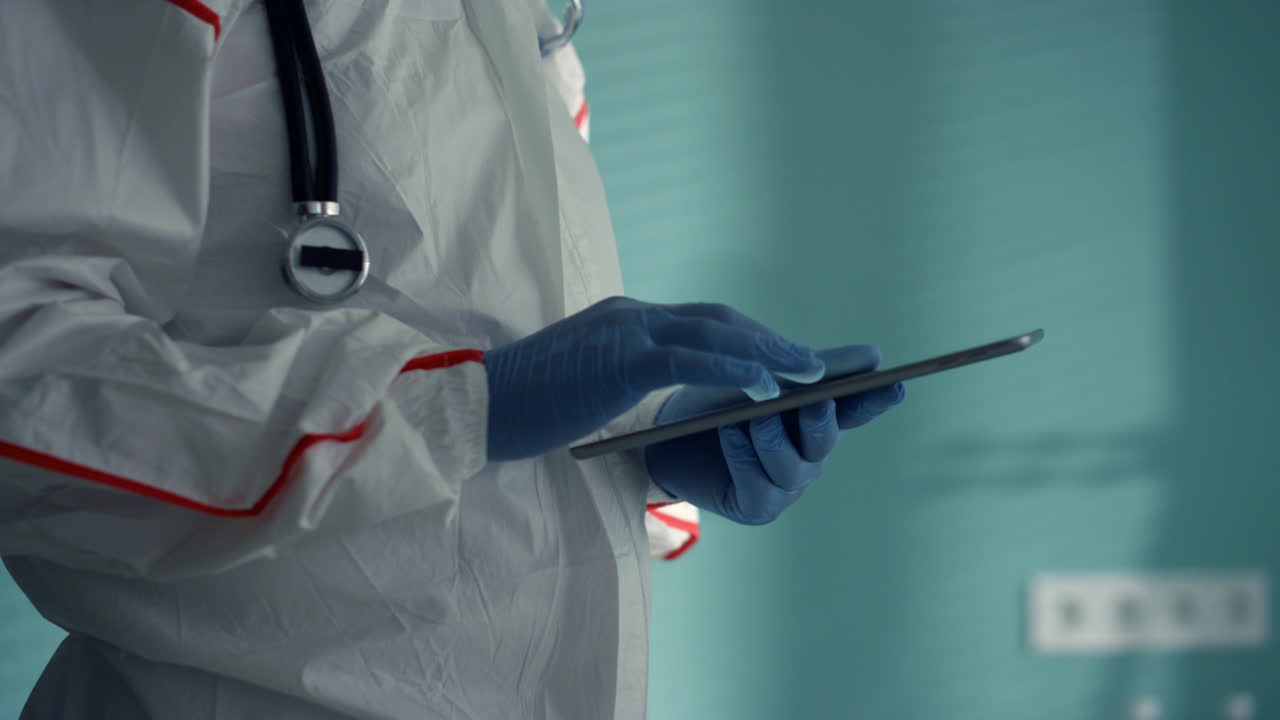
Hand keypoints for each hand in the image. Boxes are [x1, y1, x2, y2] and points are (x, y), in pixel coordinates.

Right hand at [485, 297, 824, 460]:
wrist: (476, 404)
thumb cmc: (528, 403)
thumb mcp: (590, 380)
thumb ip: (628, 371)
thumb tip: (666, 387)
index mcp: (627, 320)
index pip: (704, 321)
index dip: (751, 338)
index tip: (786, 356)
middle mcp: (632, 315)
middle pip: (720, 320)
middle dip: (772, 341)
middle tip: (815, 362)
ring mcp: (625, 332)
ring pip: (714, 334)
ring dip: (768, 353)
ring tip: (809, 374)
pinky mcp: (619, 360)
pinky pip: (689, 360)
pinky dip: (733, 370)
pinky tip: (765, 387)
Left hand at [644, 345, 904, 524]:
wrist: (665, 434)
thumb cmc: (716, 401)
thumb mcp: (757, 379)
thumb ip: (805, 369)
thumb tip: (873, 355)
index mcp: (817, 419)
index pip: (855, 408)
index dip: (875, 399)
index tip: (896, 384)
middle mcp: (810, 455)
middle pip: (826, 436)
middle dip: (820, 416)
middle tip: (815, 398)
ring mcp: (787, 485)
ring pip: (792, 463)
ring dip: (772, 434)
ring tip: (752, 415)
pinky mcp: (758, 506)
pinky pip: (760, 483)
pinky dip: (744, 455)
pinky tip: (729, 433)